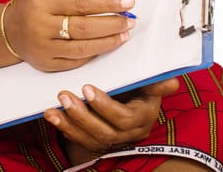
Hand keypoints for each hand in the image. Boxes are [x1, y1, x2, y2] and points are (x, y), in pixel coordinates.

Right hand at [3, 0, 135, 71]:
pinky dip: (93, 53)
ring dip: (108, 42)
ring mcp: (43, 48)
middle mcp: (40, 26)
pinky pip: (75, 61)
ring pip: (82, 48)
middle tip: (130, 20)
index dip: (108, 3)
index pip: (80, 3)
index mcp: (42, 3)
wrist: (8, 32)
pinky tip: (105, 45)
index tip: (129, 1)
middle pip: (83, 27)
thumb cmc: (35, 7)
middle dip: (112, 24)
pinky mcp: (46, 64)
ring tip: (123, 34)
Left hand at [43, 78, 178, 160]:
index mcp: (143, 117)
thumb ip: (156, 82)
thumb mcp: (149, 82)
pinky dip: (65, 129)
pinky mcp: (97, 141)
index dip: (105, 106)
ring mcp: (112, 139)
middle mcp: (128, 133)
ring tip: (52, 110)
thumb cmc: (139, 86)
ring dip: (69, 124)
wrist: (130, 96)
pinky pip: (80, 141)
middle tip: (63, 96)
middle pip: (105, 132)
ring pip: (90, 139)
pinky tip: (52, 117)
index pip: (124, 118)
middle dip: (82, 116)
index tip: (86, 88)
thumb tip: (170, 82)